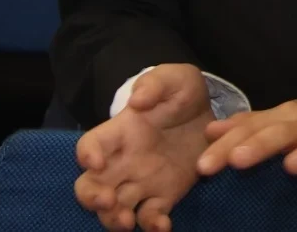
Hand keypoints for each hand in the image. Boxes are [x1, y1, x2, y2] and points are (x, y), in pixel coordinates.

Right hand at [75, 65, 211, 231]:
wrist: (209, 115)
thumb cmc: (182, 93)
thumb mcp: (175, 78)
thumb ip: (155, 83)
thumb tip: (138, 99)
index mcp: (120, 132)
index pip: (90, 145)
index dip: (87, 155)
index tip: (96, 162)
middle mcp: (123, 162)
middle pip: (90, 186)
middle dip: (92, 198)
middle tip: (107, 201)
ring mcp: (141, 181)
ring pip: (114, 209)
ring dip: (114, 219)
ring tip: (128, 222)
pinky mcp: (163, 196)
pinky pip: (149, 217)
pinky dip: (152, 226)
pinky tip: (163, 226)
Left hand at [196, 98, 296, 203]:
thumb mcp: (285, 119)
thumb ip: (249, 126)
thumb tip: (209, 131)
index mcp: (289, 115)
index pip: (253, 127)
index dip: (227, 145)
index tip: (202, 167)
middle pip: (284, 130)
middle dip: (260, 145)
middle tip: (236, 160)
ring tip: (289, 167)